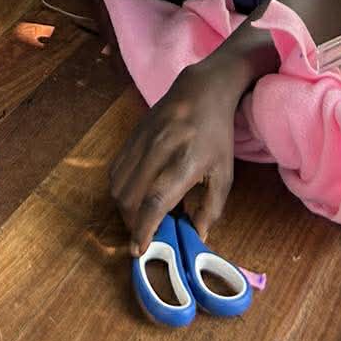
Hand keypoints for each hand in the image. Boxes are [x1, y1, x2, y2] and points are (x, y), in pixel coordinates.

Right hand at [109, 61, 247, 252]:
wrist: (201, 91)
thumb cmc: (216, 135)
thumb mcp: (225, 174)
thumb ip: (211, 209)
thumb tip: (196, 236)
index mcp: (185, 162)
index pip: (155, 201)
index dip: (144, 228)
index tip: (140, 249)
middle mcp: (159, 151)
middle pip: (129, 197)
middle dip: (132, 223)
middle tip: (145, 234)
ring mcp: (141, 141)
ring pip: (118, 185)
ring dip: (124, 208)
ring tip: (141, 214)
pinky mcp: (131, 136)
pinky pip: (115, 170)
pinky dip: (121, 189)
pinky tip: (136, 193)